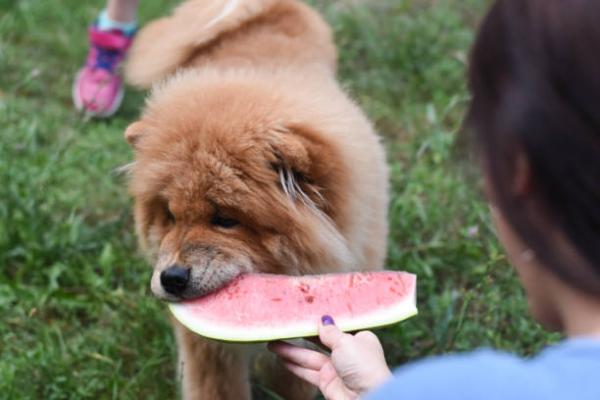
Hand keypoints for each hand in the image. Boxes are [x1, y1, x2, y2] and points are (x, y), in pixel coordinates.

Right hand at [268, 315, 391, 399]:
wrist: (366, 398)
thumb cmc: (363, 366)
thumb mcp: (346, 341)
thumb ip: (330, 331)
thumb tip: (322, 320)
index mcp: (359, 339)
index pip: (338, 327)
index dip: (322, 321)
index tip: (306, 313)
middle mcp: (348, 353)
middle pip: (320, 341)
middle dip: (302, 335)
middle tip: (285, 327)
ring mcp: (336, 369)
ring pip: (310, 357)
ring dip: (291, 351)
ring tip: (273, 343)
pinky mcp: (327, 382)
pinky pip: (308, 371)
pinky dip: (294, 366)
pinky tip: (281, 359)